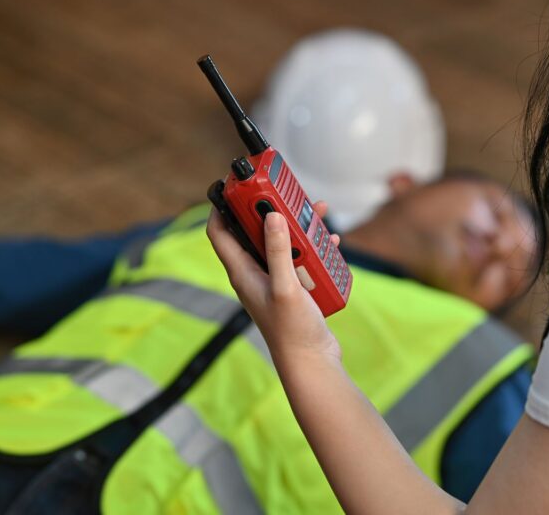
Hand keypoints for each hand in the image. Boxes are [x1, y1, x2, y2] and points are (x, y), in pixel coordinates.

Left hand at [207, 206, 341, 364]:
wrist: (311, 363)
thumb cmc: (292, 332)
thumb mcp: (286, 287)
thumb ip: (279, 251)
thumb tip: (271, 216)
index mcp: (242, 272)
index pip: (220, 232)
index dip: (222, 206)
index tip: (234, 184)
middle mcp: (253, 274)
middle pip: (254, 231)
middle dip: (269, 209)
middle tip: (284, 191)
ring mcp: (273, 280)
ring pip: (281, 242)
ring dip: (296, 226)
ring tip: (316, 211)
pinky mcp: (292, 287)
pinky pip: (299, 258)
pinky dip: (312, 247)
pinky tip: (329, 240)